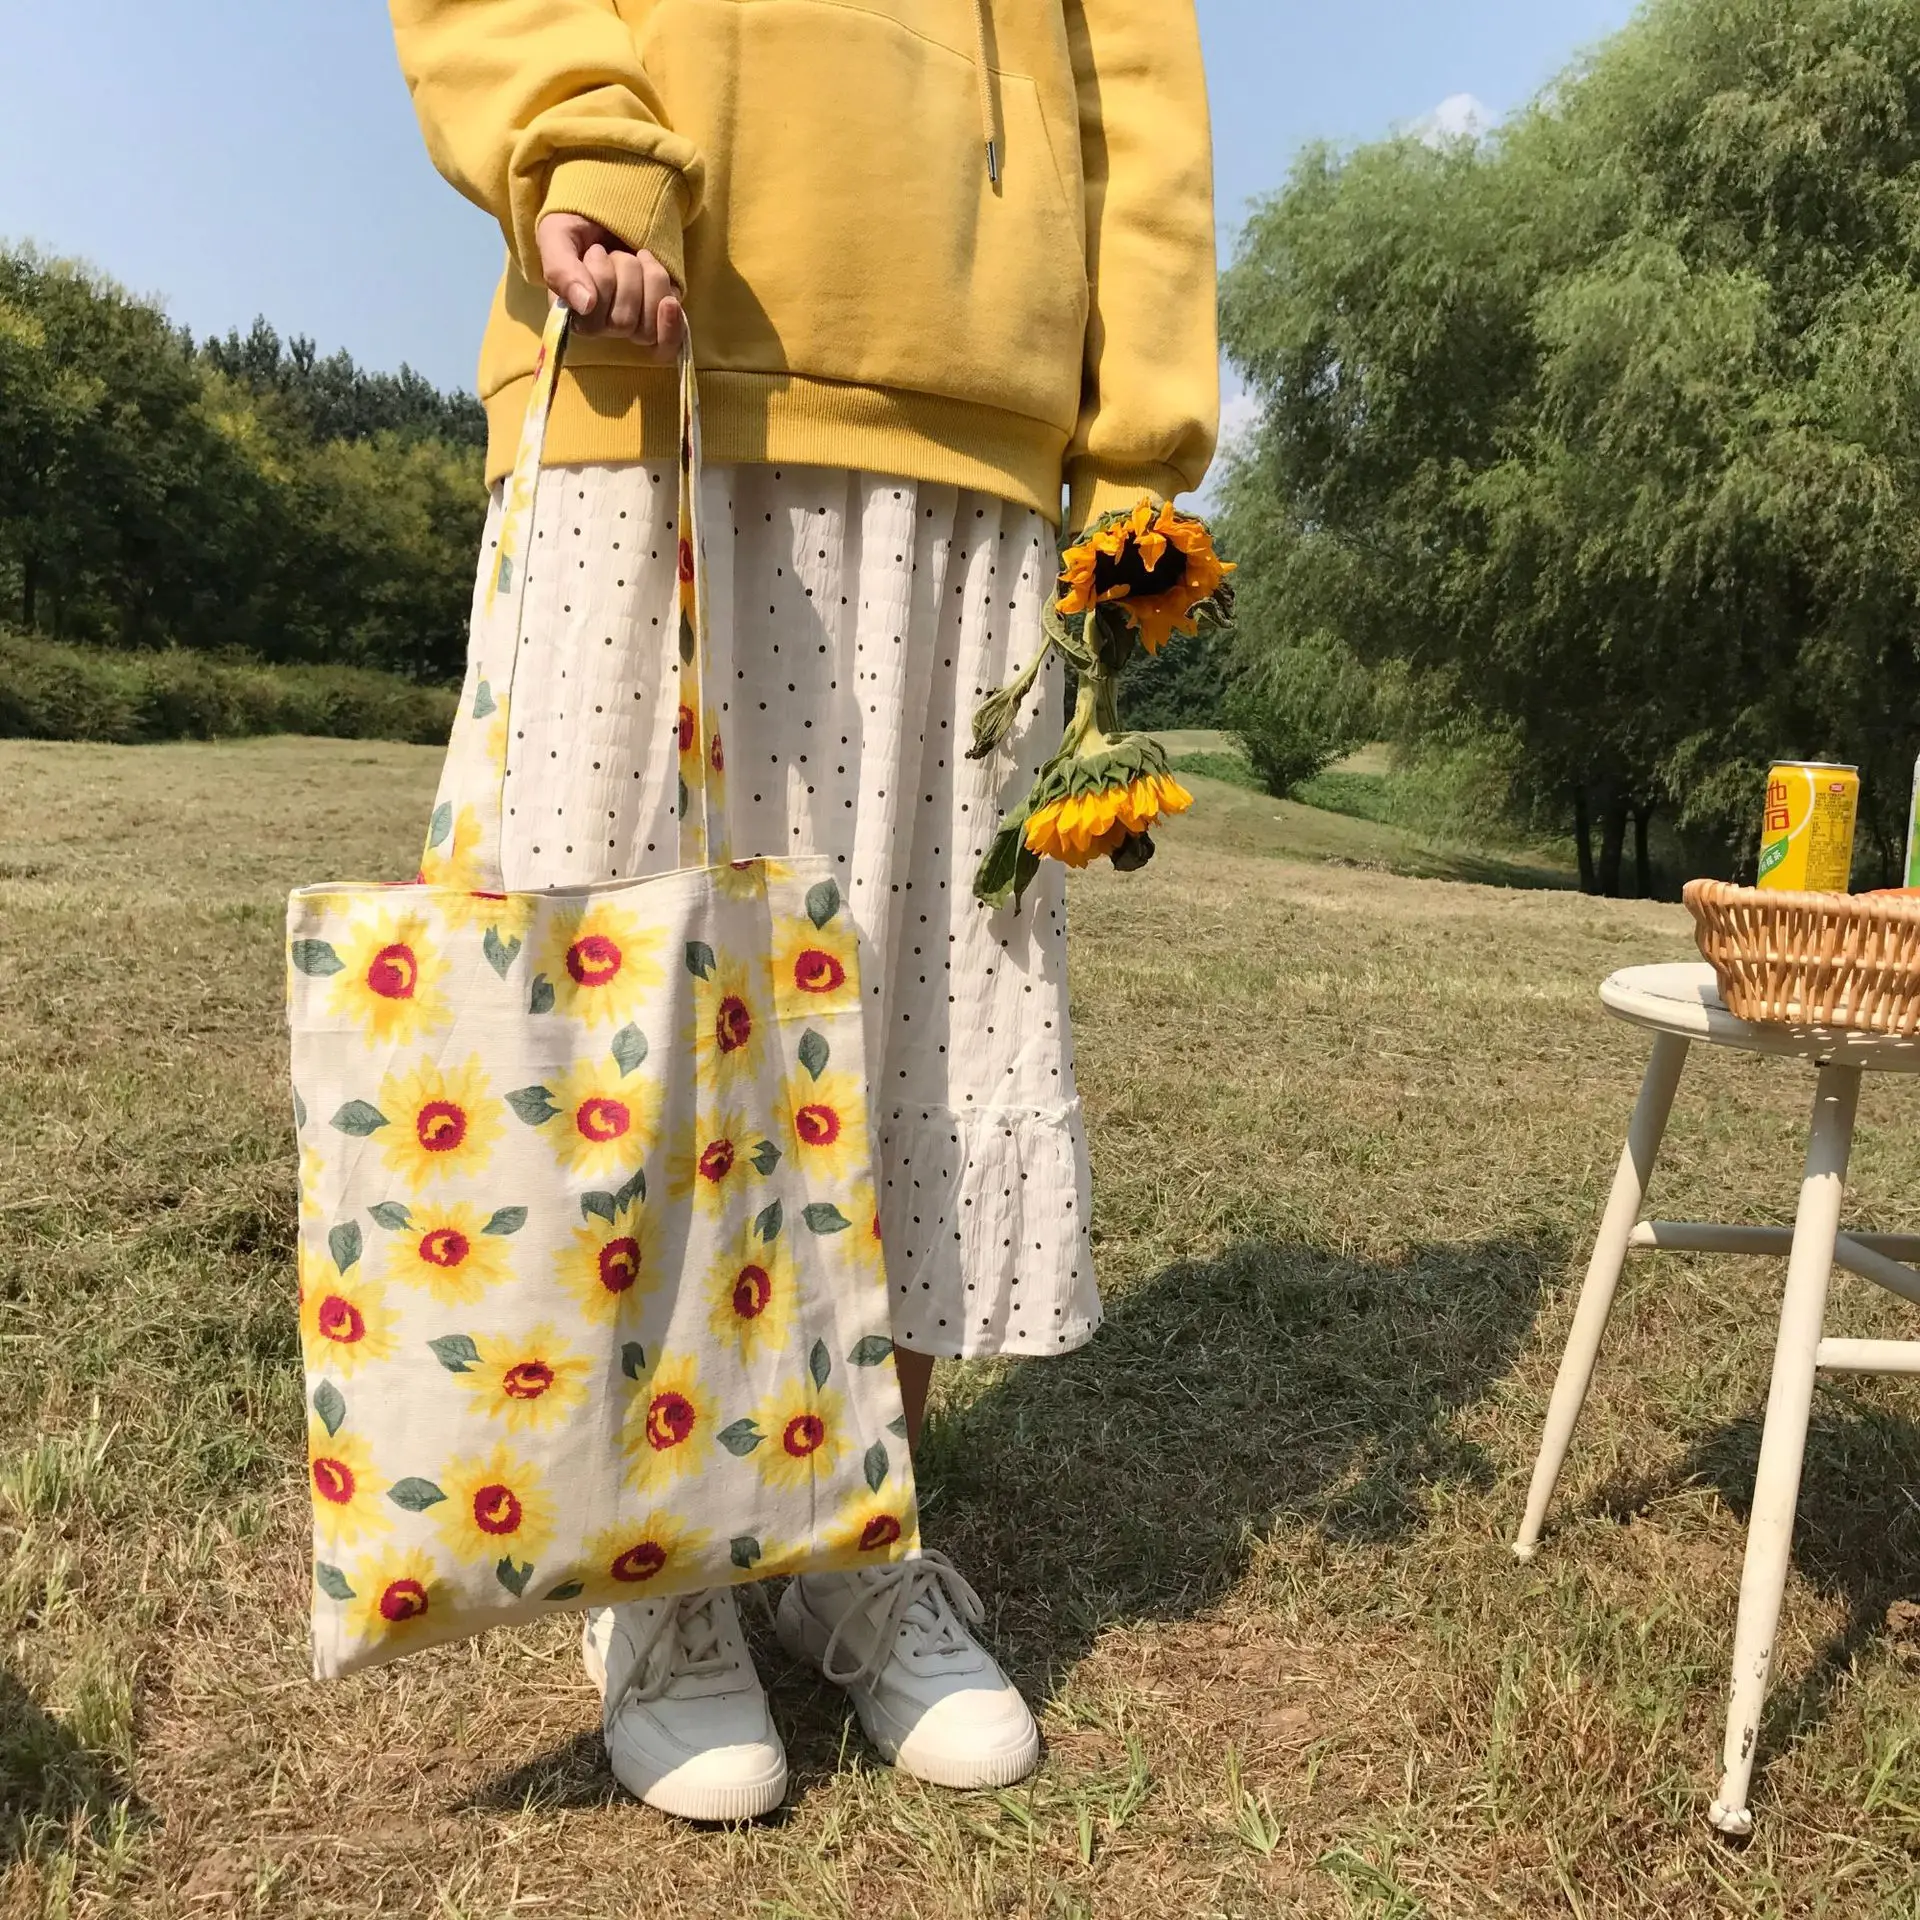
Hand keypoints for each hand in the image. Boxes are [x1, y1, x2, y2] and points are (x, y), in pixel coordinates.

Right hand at [535, 213, 683, 356]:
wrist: (610, 215)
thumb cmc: (576, 226)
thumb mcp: (557, 237)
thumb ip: (561, 271)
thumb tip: (585, 305)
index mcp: (573, 314)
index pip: (591, 326)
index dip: (600, 285)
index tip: (594, 252)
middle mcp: (603, 326)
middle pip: (622, 323)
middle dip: (624, 274)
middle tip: (616, 253)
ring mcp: (634, 323)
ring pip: (648, 327)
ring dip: (648, 280)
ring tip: (639, 257)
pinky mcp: (661, 318)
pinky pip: (671, 338)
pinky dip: (672, 319)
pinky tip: (669, 302)